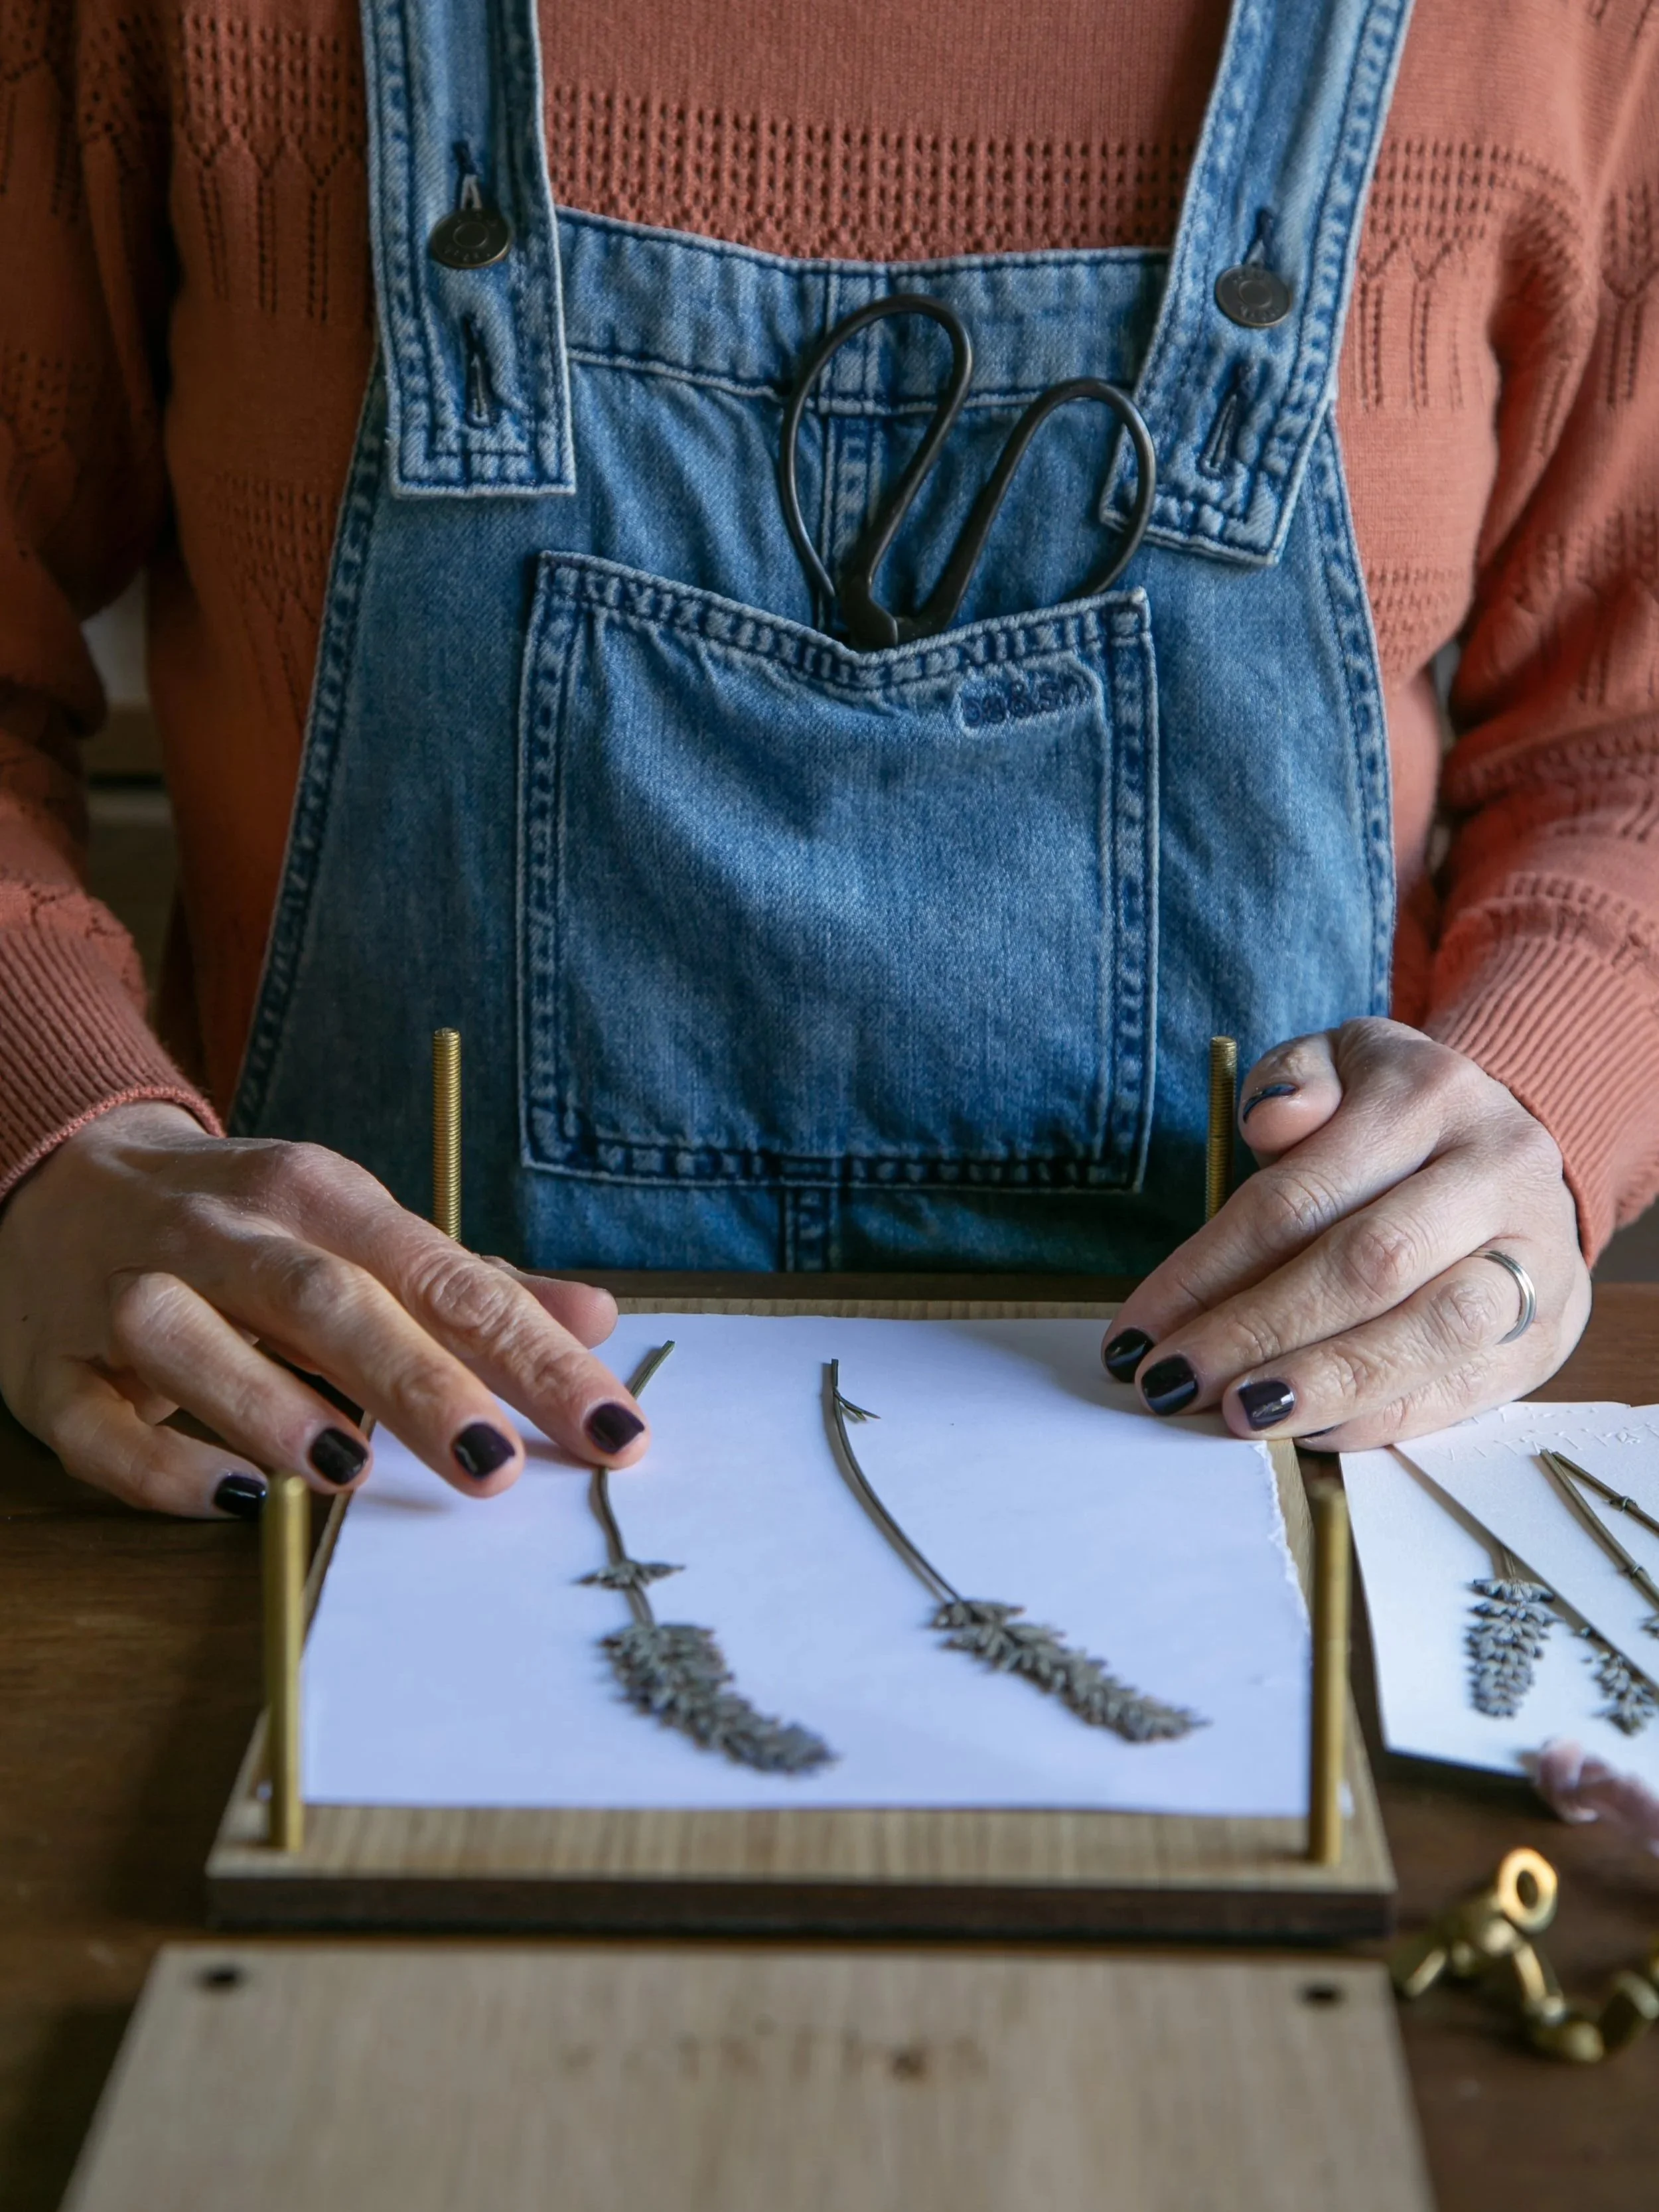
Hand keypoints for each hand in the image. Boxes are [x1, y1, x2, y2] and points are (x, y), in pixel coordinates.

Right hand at [0, 1104, 646, 1516]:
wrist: (64, 1175)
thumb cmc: (248, 1225)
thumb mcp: (363, 1234)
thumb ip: (476, 1284)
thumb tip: (598, 1319)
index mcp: (318, 1197)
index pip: (443, 1276)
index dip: (530, 1353)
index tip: (609, 1425)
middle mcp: (224, 1231)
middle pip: (326, 1299)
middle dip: (414, 1379)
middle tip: (494, 1464)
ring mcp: (125, 1292)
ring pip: (188, 1336)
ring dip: (268, 1402)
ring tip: (350, 1472)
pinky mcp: (49, 1370)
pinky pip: (96, 1427)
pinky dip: (159, 1465)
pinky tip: (232, 1498)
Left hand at [1100, 1019, 1590, 1450]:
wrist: (1524, 1153)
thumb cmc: (1399, 1118)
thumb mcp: (1343, 1063)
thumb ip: (1292, 1081)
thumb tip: (1272, 1122)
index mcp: (1431, 1096)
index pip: (1301, 1195)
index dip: (1210, 1268)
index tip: (1139, 1329)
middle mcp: (1494, 1172)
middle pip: (1366, 1264)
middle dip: (1257, 1332)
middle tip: (1174, 1383)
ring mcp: (1534, 1257)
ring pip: (1429, 1330)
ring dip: (1324, 1384)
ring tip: (1239, 1415)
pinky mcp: (1546, 1334)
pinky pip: (1461, 1387)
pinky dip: (1379, 1418)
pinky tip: (1307, 1432)